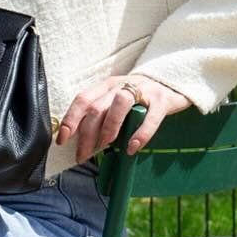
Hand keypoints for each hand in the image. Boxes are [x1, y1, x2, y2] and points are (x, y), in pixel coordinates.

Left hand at [55, 72, 192, 166]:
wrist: (173, 82)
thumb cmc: (140, 98)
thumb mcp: (117, 100)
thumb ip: (102, 114)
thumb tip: (82, 140)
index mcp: (107, 86)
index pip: (83, 99)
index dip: (70, 119)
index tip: (62, 139)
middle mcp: (122, 85)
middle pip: (98, 107)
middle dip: (86, 134)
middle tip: (83, 155)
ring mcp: (143, 91)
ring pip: (119, 105)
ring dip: (108, 129)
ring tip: (106, 146)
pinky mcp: (162, 100)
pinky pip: (150, 118)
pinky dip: (139, 135)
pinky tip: (132, 148)